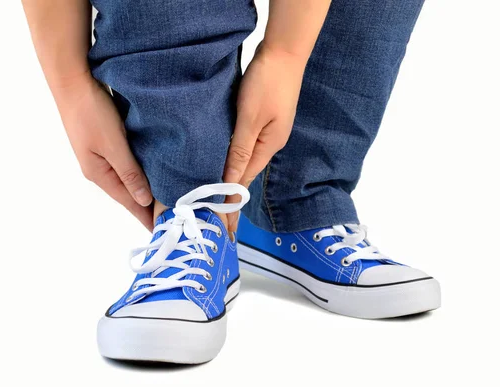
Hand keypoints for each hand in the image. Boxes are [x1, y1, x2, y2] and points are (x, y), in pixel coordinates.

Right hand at [56, 75, 153, 229]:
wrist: (74, 81)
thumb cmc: (92, 113)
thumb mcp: (113, 145)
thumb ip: (129, 173)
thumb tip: (144, 200)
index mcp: (99, 173)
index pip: (129, 202)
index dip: (146, 216)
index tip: (163, 231)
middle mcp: (100, 168)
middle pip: (128, 193)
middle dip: (148, 206)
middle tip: (171, 218)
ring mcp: (102, 155)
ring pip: (128, 178)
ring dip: (145, 188)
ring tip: (166, 199)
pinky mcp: (106, 142)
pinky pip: (126, 163)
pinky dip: (140, 171)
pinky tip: (153, 172)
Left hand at [223, 45, 306, 231]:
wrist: (283, 52)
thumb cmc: (267, 83)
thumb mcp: (250, 119)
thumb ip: (240, 151)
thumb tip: (230, 181)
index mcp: (268, 146)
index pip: (244, 180)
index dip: (231, 201)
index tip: (221, 222)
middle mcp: (270, 142)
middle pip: (246, 173)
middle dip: (232, 194)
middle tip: (218, 216)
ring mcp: (268, 130)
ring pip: (245, 159)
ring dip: (232, 175)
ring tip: (216, 195)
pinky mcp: (263, 118)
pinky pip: (245, 144)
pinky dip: (234, 156)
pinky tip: (224, 160)